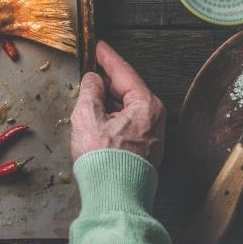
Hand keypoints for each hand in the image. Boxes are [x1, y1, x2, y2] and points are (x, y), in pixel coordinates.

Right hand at [71, 40, 165, 166]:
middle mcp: (155, 118)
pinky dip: (113, 117)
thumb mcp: (87, 116)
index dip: (107, 57)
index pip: (124, 71)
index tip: (98, 46)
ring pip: (127, 107)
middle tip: (91, 69)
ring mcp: (152, 136)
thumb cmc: (104, 160)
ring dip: (108, 101)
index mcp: (145, 105)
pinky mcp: (146, 150)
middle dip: (107, 80)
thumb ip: (90, 91)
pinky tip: (98, 120)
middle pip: (127, 89)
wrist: (115, 198)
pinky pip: (128, 123)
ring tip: (89, 97)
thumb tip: (93, 80)